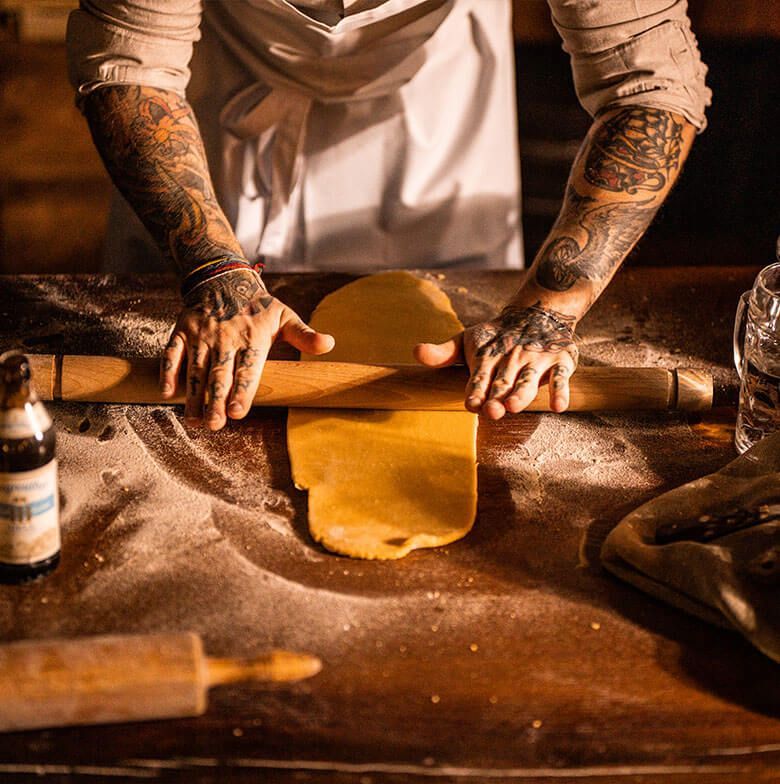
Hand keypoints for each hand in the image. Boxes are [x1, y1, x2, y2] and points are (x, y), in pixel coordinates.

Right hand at [160, 270, 333, 429]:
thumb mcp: (285, 316)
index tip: (237, 413)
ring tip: (195, 419)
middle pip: (220, 374)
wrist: (223, 277)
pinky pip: (172, 352)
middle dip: (215, 401)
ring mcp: (201, 334)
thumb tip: (330, 344)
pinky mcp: (182, 330)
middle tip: (215, 424)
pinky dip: (169, 371)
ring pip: (195, 368)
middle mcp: (225, 338)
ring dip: (193, 395)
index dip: (242, 392)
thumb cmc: (259, 306)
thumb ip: (305, 335)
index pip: (247, 370)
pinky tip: (168, 392)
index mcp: (252, 338)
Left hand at [415, 301, 578, 418]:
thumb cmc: (494, 336)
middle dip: (497, 396)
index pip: (479, 377)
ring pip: (529, 380)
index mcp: (487, 357)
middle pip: (503, 382)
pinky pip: (562, 377)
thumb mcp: (466, 340)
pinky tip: (558, 406)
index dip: (476, 390)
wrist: (536, 310)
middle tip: (492, 411)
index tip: (471, 404)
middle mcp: (512, 360)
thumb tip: (415, 352)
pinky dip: (561, 391)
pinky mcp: (560, 361)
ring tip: (513, 406)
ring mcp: (536, 361)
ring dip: (522, 394)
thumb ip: (443, 352)